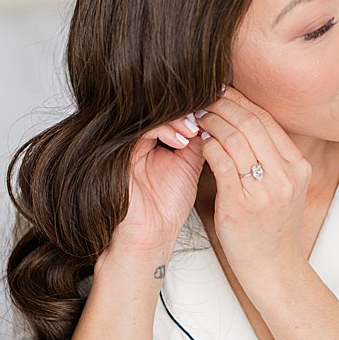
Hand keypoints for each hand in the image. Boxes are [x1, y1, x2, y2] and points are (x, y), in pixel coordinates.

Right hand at [110, 112, 207, 258]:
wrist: (151, 231)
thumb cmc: (168, 203)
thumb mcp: (191, 163)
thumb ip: (201, 138)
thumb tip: (220, 114)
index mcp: (154, 138)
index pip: (174, 110)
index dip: (196, 109)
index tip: (217, 111)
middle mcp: (138, 137)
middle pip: (162, 108)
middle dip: (189, 110)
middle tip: (208, 116)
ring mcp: (127, 143)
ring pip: (152, 114)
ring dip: (178, 118)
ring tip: (196, 131)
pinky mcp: (118, 151)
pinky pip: (140, 128)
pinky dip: (164, 129)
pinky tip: (182, 141)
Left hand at [195, 86, 313, 282]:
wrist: (273, 267)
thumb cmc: (271, 227)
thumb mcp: (284, 188)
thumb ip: (271, 158)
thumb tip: (244, 124)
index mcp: (299, 166)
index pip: (268, 121)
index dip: (242, 102)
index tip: (222, 91)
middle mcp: (286, 174)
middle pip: (252, 123)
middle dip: (224, 104)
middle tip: (203, 95)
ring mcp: (266, 189)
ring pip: (236, 138)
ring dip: (212, 122)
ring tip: (196, 116)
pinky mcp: (242, 203)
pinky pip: (221, 161)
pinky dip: (207, 145)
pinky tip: (198, 141)